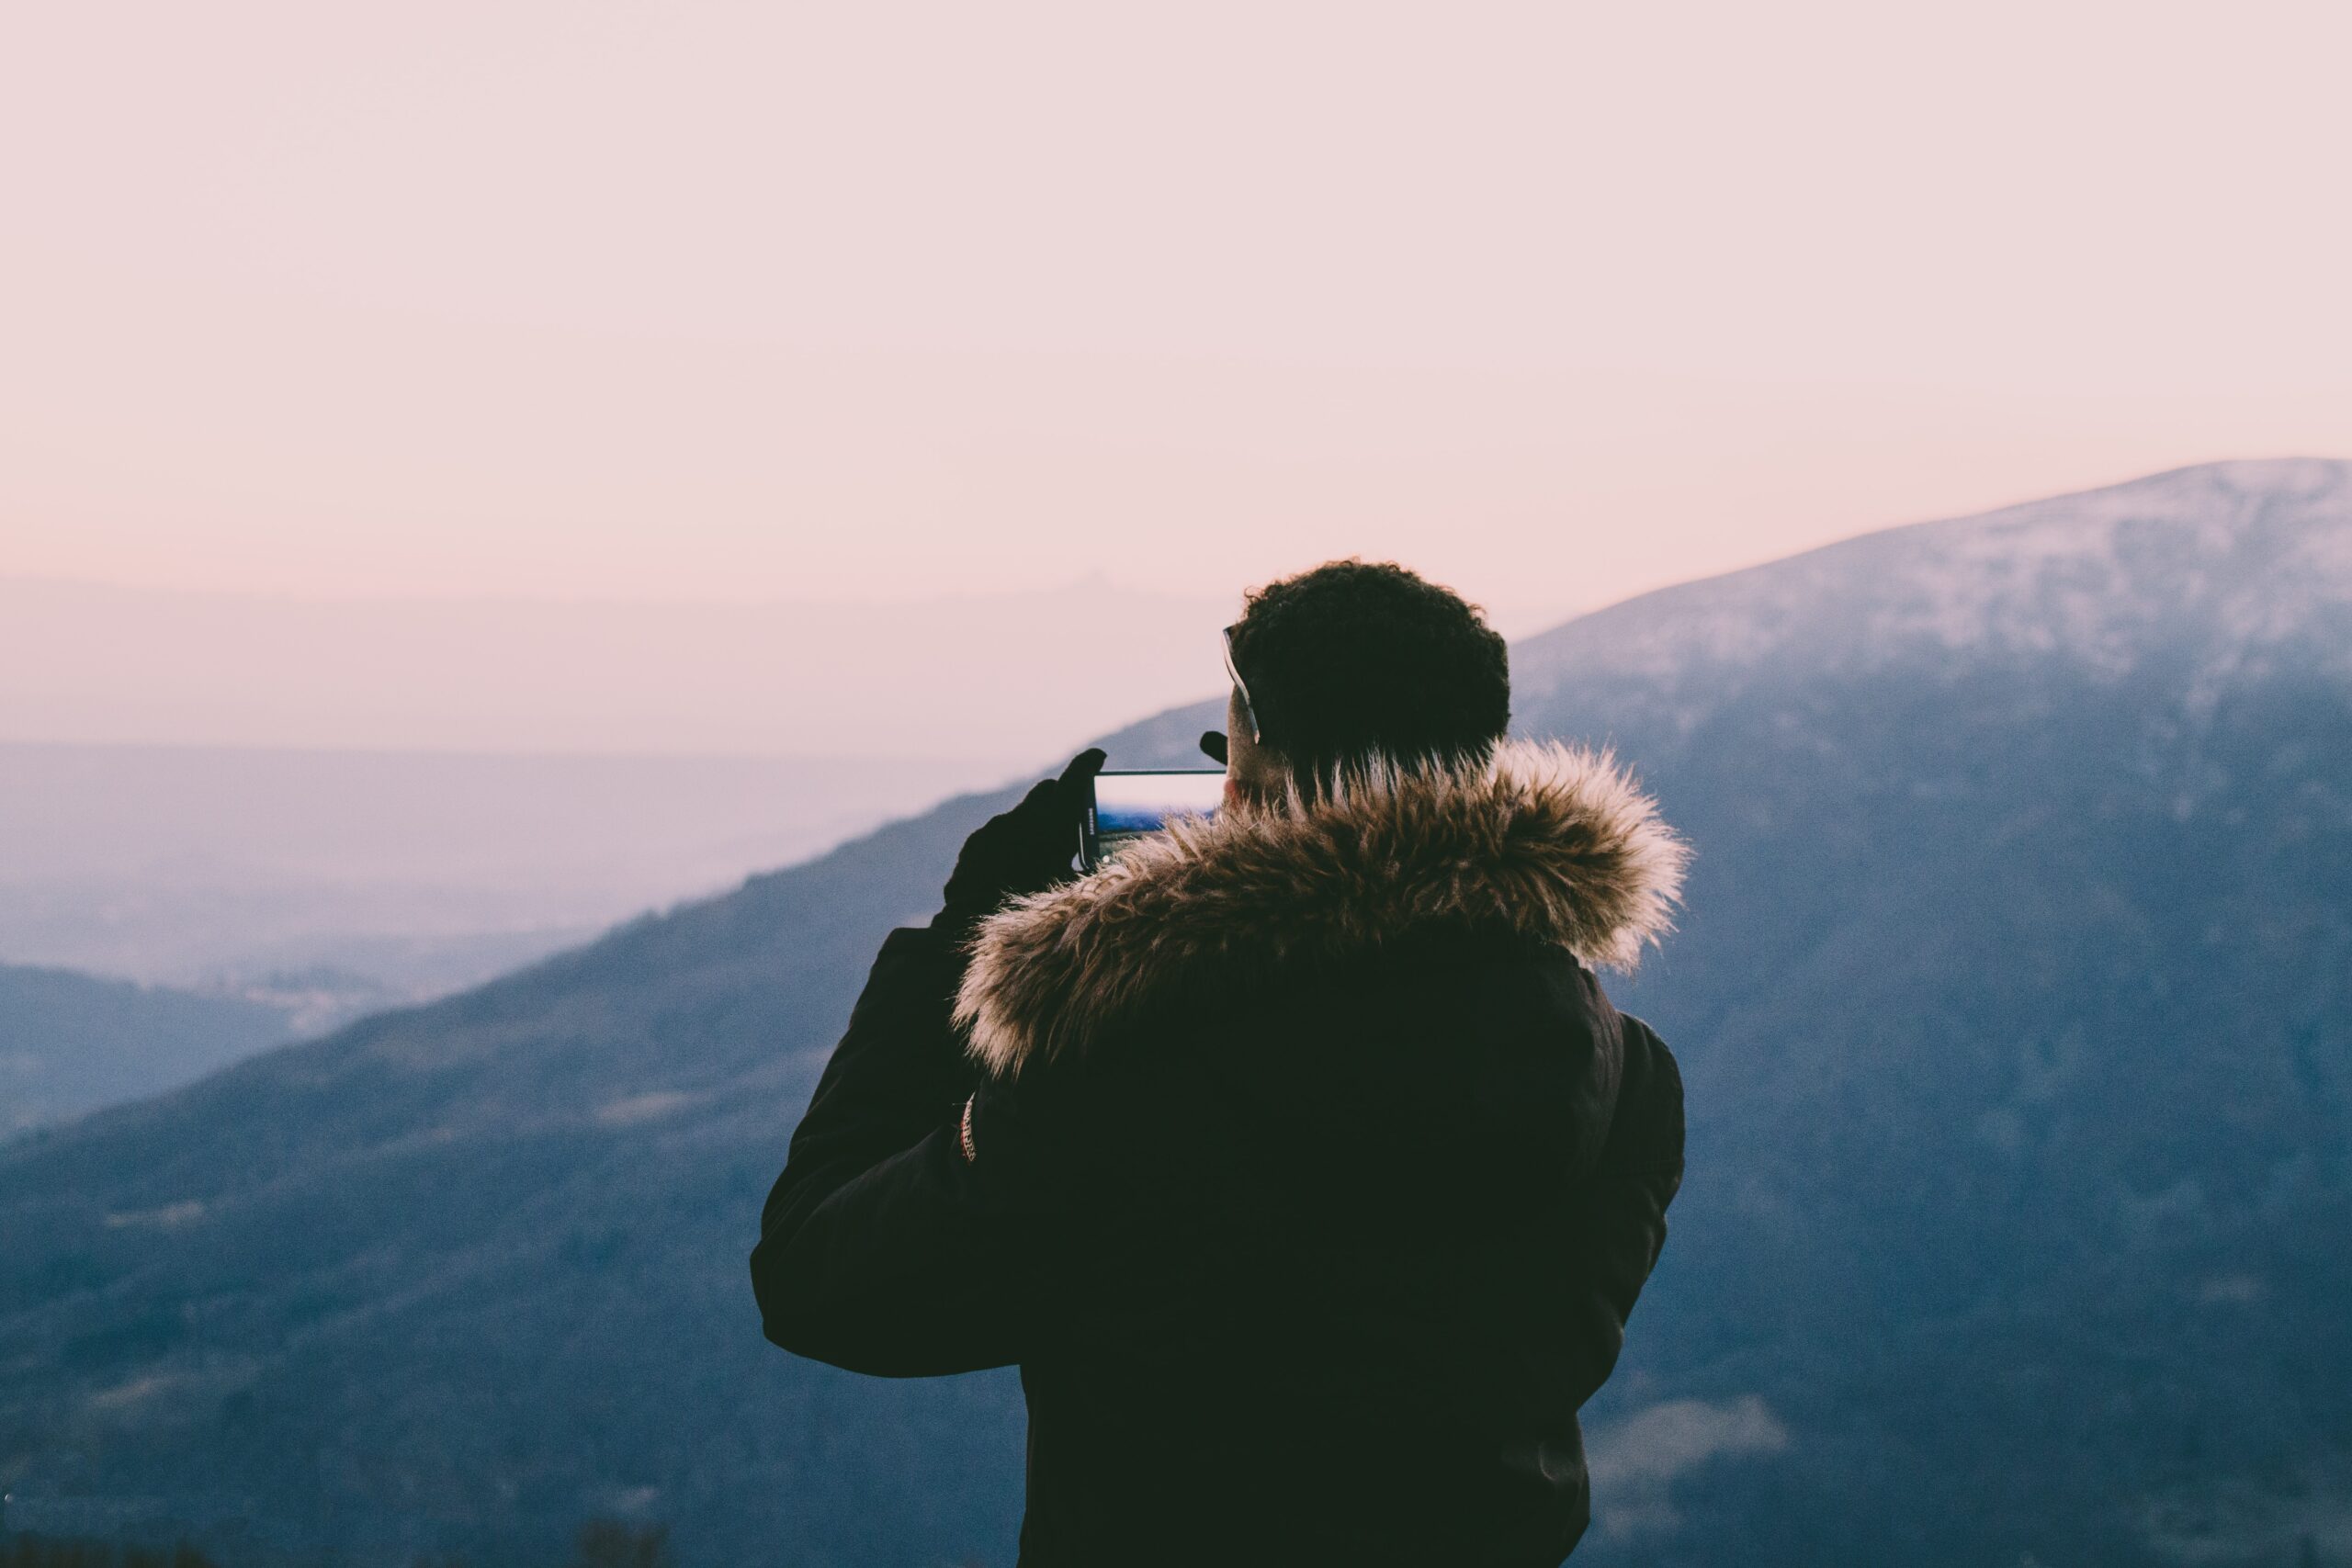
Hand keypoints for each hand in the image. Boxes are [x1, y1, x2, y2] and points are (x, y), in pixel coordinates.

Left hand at [939, 748, 1106, 921]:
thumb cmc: (1029, 910)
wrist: (973, 925)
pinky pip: (997, 835)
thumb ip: (1087, 874)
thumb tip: (1107, 870)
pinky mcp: (974, 844)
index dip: (1089, 764)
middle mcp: (1021, 818)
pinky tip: (1011, 871)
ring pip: (1020, 816)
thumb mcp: (1069, 892)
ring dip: (1032, 827)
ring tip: (1039, 857)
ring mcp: (994, 829)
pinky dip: (1008, 845)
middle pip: (1046, 792)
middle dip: (1061, 798)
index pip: (1075, 779)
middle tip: (1073, 815)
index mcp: (1052, 824)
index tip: (1098, 757)